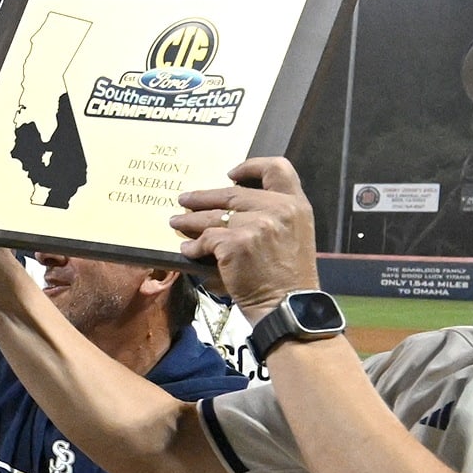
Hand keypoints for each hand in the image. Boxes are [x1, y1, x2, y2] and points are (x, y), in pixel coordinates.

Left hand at [169, 156, 317, 317]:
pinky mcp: (237, 243)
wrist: (287, 306)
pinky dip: (193, 245)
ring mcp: (257, 224)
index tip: (231, 174)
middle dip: (204, 197)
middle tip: (186, 199)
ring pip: (214, 216)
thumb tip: (234, 209)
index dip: (251, 166)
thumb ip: (274, 216)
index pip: (277, 168)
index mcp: (296, 204)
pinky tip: (187, 250)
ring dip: (190, 220)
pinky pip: (206, 239)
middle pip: (232, 193)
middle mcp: (278, 209)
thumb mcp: (294, 236)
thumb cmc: (288, 278)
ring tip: (176, 221)